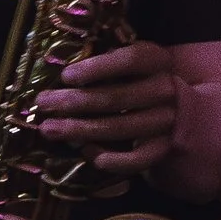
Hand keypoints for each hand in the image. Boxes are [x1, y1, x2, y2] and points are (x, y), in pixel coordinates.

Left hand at [34, 36, 179, 179]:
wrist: (178, 109)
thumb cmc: (139, 80)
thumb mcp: (130, 64)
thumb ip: (105, 64)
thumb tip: (60, 78)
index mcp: (156, 60)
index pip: (130, 60)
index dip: (97, 68)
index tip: (66, 76)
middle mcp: (165, 90)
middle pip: (115, 98)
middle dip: (74, 101)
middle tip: (42, 104)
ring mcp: (166, 121)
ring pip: (119, 128)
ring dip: (80, 130)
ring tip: (49, 129)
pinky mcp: (163, 148)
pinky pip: (137, 159)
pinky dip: (112, 159)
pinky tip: (87, 153)